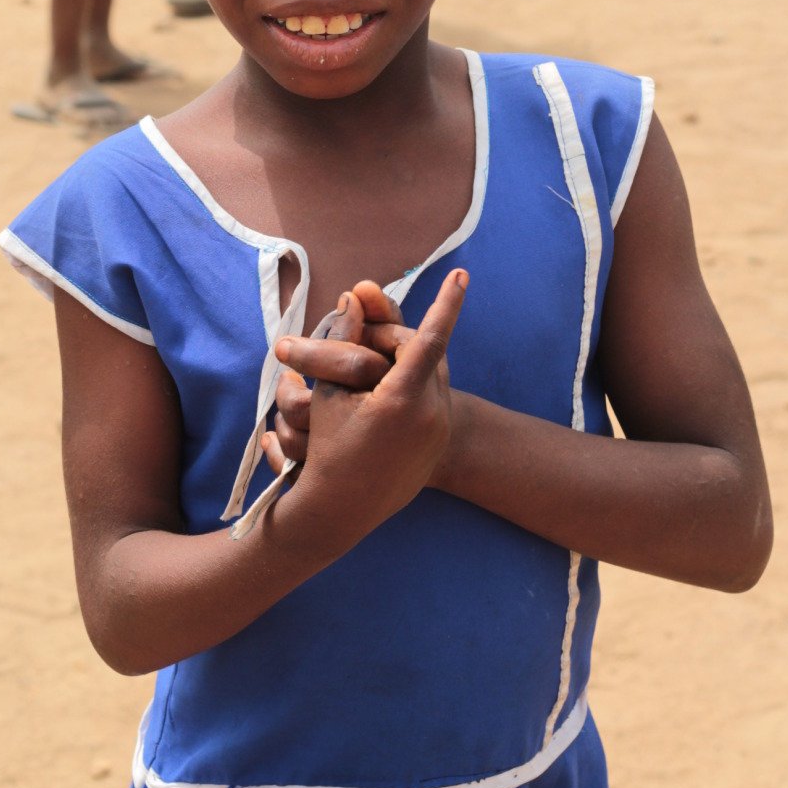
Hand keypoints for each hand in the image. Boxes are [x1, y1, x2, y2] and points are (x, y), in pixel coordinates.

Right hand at [266, 272, 467, 534]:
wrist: (340, 511)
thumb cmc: (327, 449)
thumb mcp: (329, 393)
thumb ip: (343, 341)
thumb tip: (354, 298)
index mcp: (402, 400)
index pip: (430, 339)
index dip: (445, 304)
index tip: (460, 275)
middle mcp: (431, 415)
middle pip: (424, 351)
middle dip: (398, 336)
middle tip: (367, 332)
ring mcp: (440, 431)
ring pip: (432, 373)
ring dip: (408, 358)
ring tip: (374, 358)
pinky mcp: (440, 443)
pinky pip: (433, 397)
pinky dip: (413, 383)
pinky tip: (387, 386)